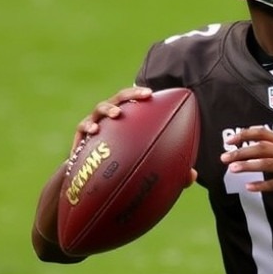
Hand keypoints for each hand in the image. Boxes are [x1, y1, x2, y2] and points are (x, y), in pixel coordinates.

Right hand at [73, 86, 196, 187]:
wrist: (94, 180)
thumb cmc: (126, 166)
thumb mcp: (147, 166)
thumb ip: (170, 170)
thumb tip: (192, 176)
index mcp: (129, 120)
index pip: (138, 102)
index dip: (145, 94)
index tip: (154, 93)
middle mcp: (113, 117)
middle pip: (121, 97)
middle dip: (132, 94)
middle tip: (145, 96)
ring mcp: (96, 123)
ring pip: (101, 108)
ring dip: (109, 108)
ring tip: (117, 114)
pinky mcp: (81, 136)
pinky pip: (83, 128)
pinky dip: (88, 127)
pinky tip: (94, 132)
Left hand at [221, 126, 272, 211]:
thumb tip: (265, 154)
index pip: (266, 133)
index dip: (246, 134)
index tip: (230, 140)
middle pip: (263, 147)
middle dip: (241, 151)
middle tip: (223, 157)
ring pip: (267, 163)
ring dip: (247, 165)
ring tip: (231, 169)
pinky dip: (262, 185)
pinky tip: (250, 188)